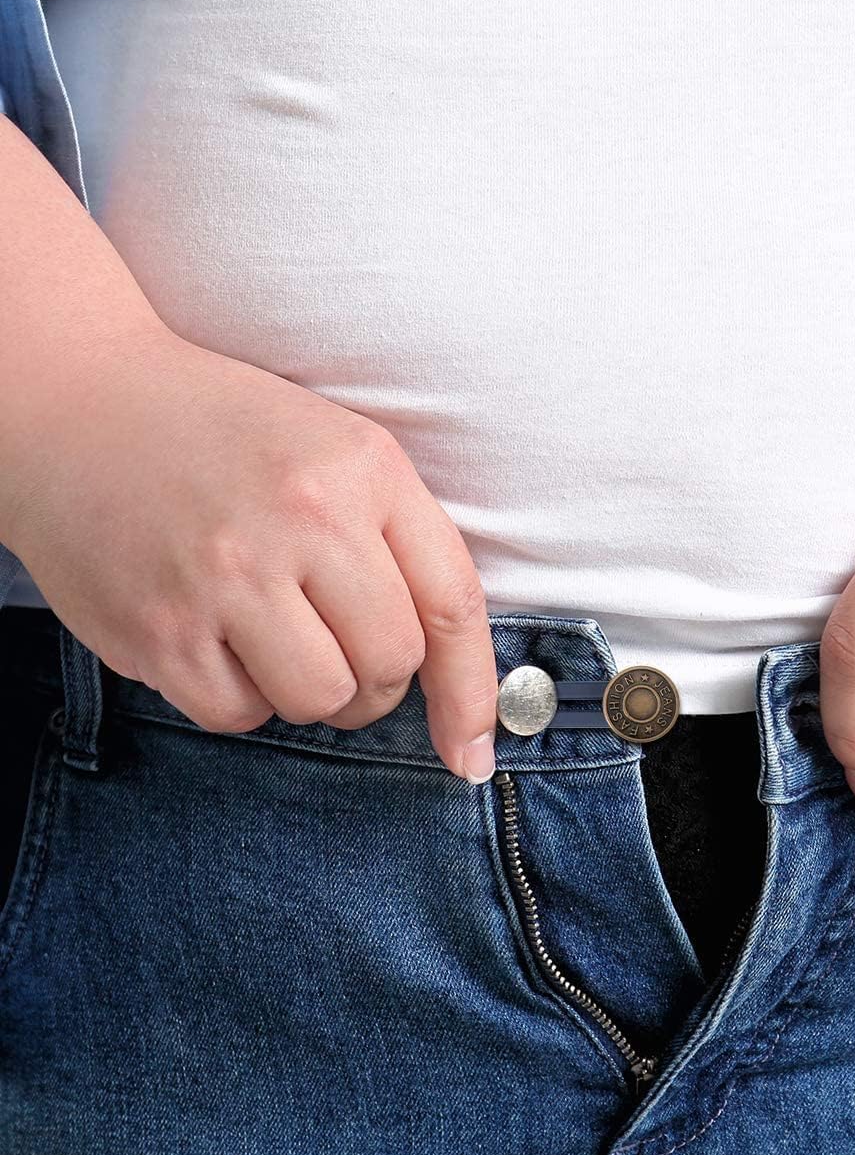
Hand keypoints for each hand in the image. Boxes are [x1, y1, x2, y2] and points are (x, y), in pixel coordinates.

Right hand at [7, 324, 497, 782]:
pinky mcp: (158, 628)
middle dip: (376, 678)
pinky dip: (241, 696)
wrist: (81, 402)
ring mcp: (226, 576)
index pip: (453, 604)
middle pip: (390, 665)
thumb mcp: (342, 451)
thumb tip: (453, 678)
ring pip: (321, 701)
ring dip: (313, 692)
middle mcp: (303, 519)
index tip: (473, 752)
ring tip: (275, 635)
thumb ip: (404, 545)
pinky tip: (218, 639)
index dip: (472, 692)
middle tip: (337, 642)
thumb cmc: (230, 436)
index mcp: (366, 470)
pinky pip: (239, 715)